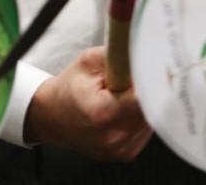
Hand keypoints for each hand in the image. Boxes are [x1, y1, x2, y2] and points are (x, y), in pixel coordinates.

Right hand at [24, 47, 151, 160]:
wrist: (54, 116)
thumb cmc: (71, 86)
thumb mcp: (89, 60)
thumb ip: (118, 55)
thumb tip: (145, 51)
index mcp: (101, 112)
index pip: (142, 97)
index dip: (148, 79)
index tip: (147, 67)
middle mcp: (112, 137)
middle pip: (150, 107)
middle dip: (147, 89)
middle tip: (133, 76)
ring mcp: (120, 149)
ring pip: (151, 118)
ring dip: (145, 102)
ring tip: (124, 93)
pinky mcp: (126, 154)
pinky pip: (146, 129)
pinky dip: (141, 115)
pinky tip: (126, 107)